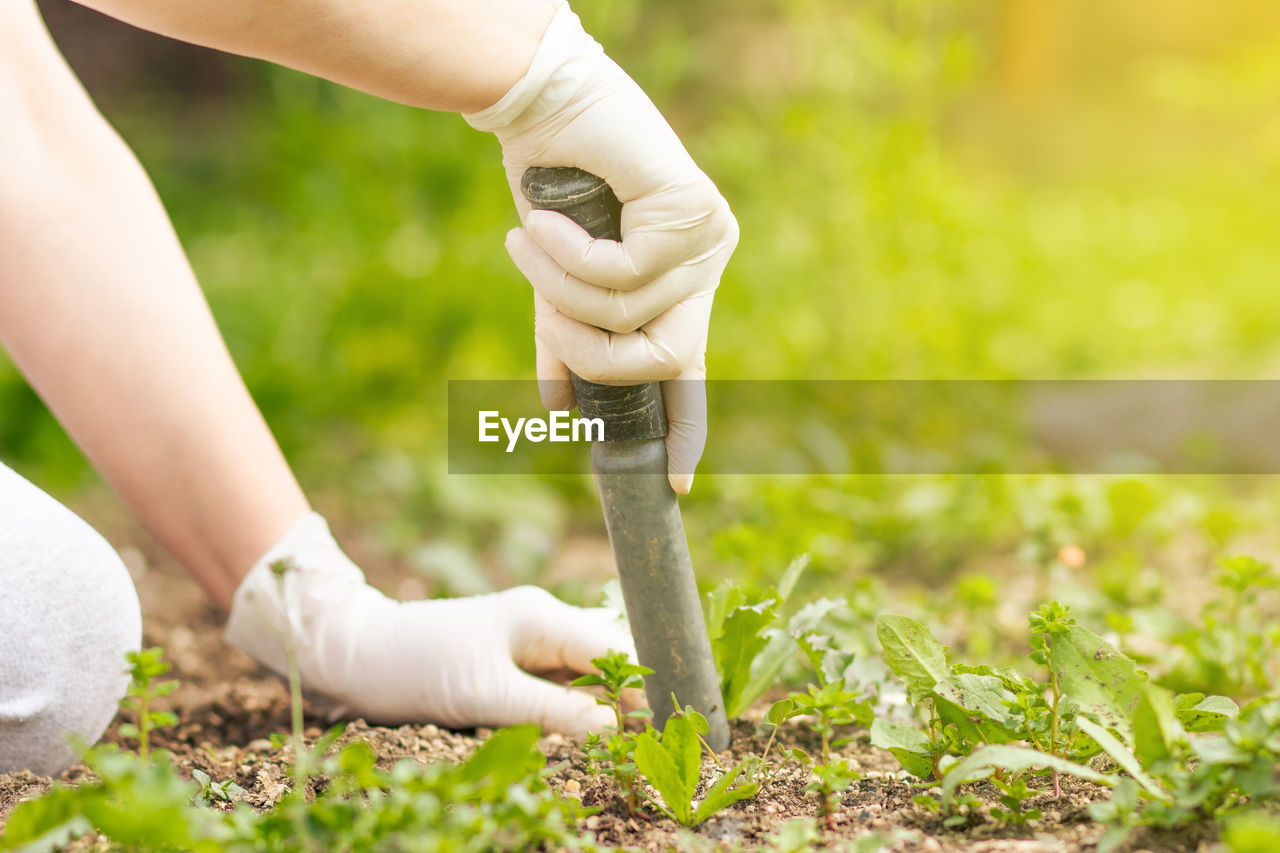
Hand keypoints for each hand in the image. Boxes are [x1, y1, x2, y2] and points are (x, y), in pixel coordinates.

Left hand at [225, 513, 634, 734]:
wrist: (355, 655)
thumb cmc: (416, 667)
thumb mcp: (486, 696)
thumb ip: (552, 711)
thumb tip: (612, 725)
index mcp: (541, 617)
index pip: (614, 646)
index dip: (642, 683)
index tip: (667, 719)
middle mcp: (541, 621)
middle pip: (606, 658)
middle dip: (628, 695)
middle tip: (648, 739)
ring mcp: (526, 639)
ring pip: (584, 673)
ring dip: (601, 705)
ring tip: (623, 740)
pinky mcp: (510, 659)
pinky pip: (557, 682)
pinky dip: (572, 706)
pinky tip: (581, 730)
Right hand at [463, 2, 737, 493]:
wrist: (542, 109)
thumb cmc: (550, 190)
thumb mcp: (555, 283)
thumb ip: (564, 342)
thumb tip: (561, 410)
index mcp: (680, 286)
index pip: (690, 370)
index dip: (685, 427)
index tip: (676, 483)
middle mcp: (706, 264)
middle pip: (666, 357)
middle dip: (590, 353)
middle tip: (544, 317)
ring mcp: (707, 237)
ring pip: (633, 317)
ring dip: (561, 295)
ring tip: (526, 245)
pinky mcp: (693, 208)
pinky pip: (623, 274)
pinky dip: (568, 257)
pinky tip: (542, 222)